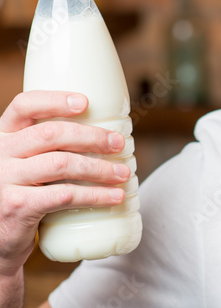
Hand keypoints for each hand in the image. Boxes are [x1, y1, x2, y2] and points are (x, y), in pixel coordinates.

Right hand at [0, 91, 128, 272]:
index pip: (23, 106)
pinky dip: (94, 195)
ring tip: (123, 173)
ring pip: (61, 164)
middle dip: (91, 137)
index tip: (86, 102)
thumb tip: (104, 136)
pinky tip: (113, 198)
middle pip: (50, 134)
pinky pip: (64, 196)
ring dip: (99, 168)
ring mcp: (6, 180)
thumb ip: (45, 149)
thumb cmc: (20, 197)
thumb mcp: (22, 165)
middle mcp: (0, 154)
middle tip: (119, 143)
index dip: (55, 100)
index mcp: (2, 136)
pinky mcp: (18, 207)